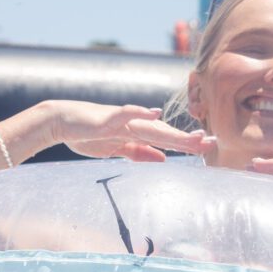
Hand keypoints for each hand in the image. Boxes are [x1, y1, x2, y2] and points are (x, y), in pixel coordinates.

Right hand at [48, 101, 215, 161]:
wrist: (61, 122)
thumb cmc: (88, 134)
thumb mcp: (116, 150)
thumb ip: (139, 153)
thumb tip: (163, 159)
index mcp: (137, 134)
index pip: (166, 140)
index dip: (186, 143)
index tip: (207, 148)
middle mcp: (135, 125)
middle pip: (166, 134)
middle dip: (188, 140)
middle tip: (212, 143)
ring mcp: (123, 120)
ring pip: (153, 126)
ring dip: (174, 132)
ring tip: (194, 136)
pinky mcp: (108, 117)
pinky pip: (126, 113)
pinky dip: (140, 112)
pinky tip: (155, 113)